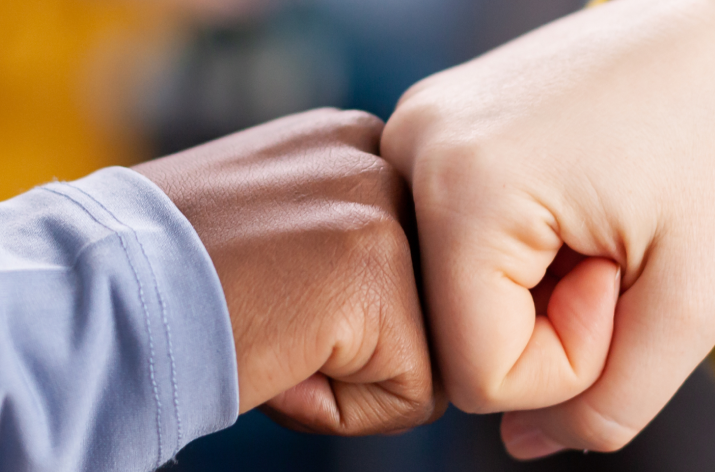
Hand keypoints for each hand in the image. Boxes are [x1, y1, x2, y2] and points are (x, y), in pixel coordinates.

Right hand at [134, 108, 442, 434]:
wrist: (101, 294)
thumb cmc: (178, 270)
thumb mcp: (278, 216)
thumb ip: (346, 230)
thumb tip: (403, 292)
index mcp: (355, 142)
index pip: (416, 254)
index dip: (358, 307)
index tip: (288, 296)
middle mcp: (378, 158)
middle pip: (429, 299)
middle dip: (364, 339)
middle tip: (277, 317)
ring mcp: (382, 210)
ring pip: (427, 349)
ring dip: (354, 373)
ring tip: (277, 336)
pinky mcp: (377, 277)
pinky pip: (412, 392)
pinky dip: (345, 408)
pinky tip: (280, 364)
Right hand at [382, 0, 714, 455]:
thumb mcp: (692, 296)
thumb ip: (609, 403)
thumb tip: (520, 444)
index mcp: (465, 188)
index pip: (476, 372)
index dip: (566, 361)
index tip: (618, 280)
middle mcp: (414, 150)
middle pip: (451, 331)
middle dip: (540, 322)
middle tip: (604, 252)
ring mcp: (412, 132)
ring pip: (444, 289)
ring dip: (523, 285)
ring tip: (582, 220)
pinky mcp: (428, 128)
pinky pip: (443, 240)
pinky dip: (504, 250)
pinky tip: (553, 202)